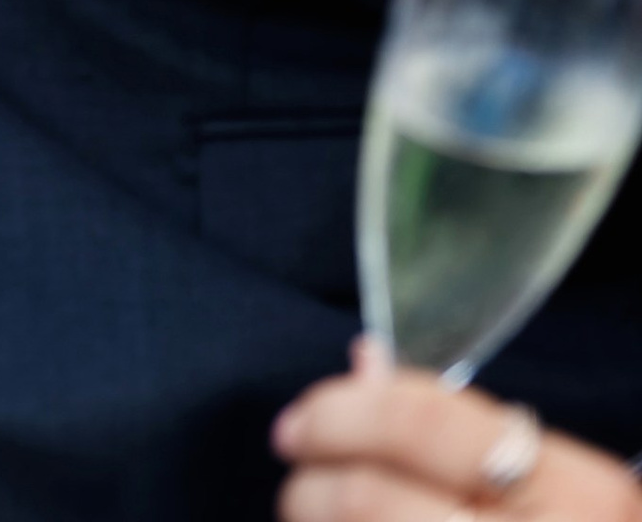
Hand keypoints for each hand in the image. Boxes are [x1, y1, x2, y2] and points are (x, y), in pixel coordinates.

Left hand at [276, 354, 641, 518]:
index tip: (300, 424)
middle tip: (296, 479)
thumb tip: (365, 365)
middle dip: (312, 483)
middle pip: (372, 496)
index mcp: (574, 490)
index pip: (421, 422)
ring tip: (309, 516)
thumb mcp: (555, 484)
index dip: (341, 412)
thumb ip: (461, 430)